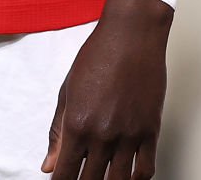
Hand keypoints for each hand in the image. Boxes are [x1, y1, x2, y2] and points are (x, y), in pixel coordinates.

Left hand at [43, 0, 171, 179]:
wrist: (131, 35)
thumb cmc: (98, 56)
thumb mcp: (67, 92)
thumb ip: (57, 133)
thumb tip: (49, 165)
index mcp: (77, 124)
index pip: (66, 173)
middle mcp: (103, 134)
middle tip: (81, 179)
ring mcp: (129, 134)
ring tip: (103, 178)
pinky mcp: (151, 130)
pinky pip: (146, 169)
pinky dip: (136, 179)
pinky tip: (128, 176)